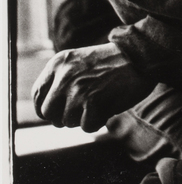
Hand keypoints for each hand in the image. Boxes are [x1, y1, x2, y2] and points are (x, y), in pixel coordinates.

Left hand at [32, 42, 155, 132]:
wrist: (140, 56)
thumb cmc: (112, 62)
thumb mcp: (79, 62)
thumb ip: (60, 80)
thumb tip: (45, 111)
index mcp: (58, 63)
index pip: (38, 95)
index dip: (46, 108)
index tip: (58, 112)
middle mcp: (63, 76)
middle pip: (48, 113)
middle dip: (64, 116)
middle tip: (83, 108)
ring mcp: (77, 89)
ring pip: (67, 122)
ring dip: (83, 118)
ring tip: (99, 101)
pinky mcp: (93, 102)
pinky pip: (87, 127)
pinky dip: (98, 121)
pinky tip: (108, 106)